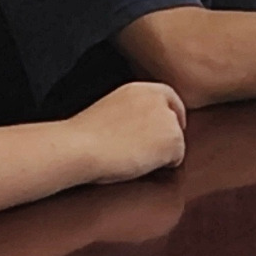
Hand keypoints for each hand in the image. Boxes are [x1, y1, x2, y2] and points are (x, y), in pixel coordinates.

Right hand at [73, 80, 188, 180]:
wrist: (79, 146)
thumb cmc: (84, 137)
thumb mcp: (111, 111)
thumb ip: (131, 112)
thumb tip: (141, 129)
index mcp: (140, 89)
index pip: (168, 98)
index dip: (169, 116)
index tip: (162, 132)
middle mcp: (158, 98)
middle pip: (175, 120)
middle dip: (165, 137)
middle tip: (142, 152)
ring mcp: (168, 118)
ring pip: (176, 141)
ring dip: (161, 153)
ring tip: (132, 157)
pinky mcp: (173, 139)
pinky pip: (176, 159)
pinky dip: (162, 166)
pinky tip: (138, 163)